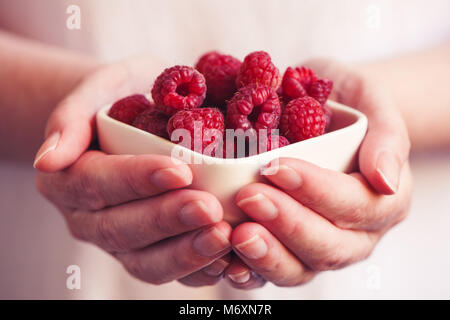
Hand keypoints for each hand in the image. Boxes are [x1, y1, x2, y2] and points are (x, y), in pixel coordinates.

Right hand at [34, 58, 231, 285]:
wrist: (135, 118)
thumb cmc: (123, 97)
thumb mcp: (101, 87)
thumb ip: (71, 117)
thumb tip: (48, 160)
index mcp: (69, 178)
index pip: (98, 183)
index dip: (137, 180)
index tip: (180, 169)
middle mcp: (89, 217)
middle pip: (121, 228)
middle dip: (167, 220)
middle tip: (209, 208)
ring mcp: (119, 241)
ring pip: (145, 261)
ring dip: (185, 252)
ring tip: (223, 236)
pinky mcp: (148, 253)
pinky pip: (170, 272)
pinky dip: (199, 270)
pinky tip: (229, 259)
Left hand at [224, 60, 412, 287]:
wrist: (324, 111)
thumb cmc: (346, 103)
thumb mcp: (371, 99)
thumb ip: (387, 135)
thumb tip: (386, 181)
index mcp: (383, 200)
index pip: (355, 204)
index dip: (316, 191)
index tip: (276, 168)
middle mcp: (356, 234)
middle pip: (328, 246)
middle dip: (287, 224)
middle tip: (249, 197)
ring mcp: (321, 247)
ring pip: (300, 268)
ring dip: (268, 255)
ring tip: (237, 233)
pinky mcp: (290, 253)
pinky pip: (273, 273)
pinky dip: (250, 272)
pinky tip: (227, 262)